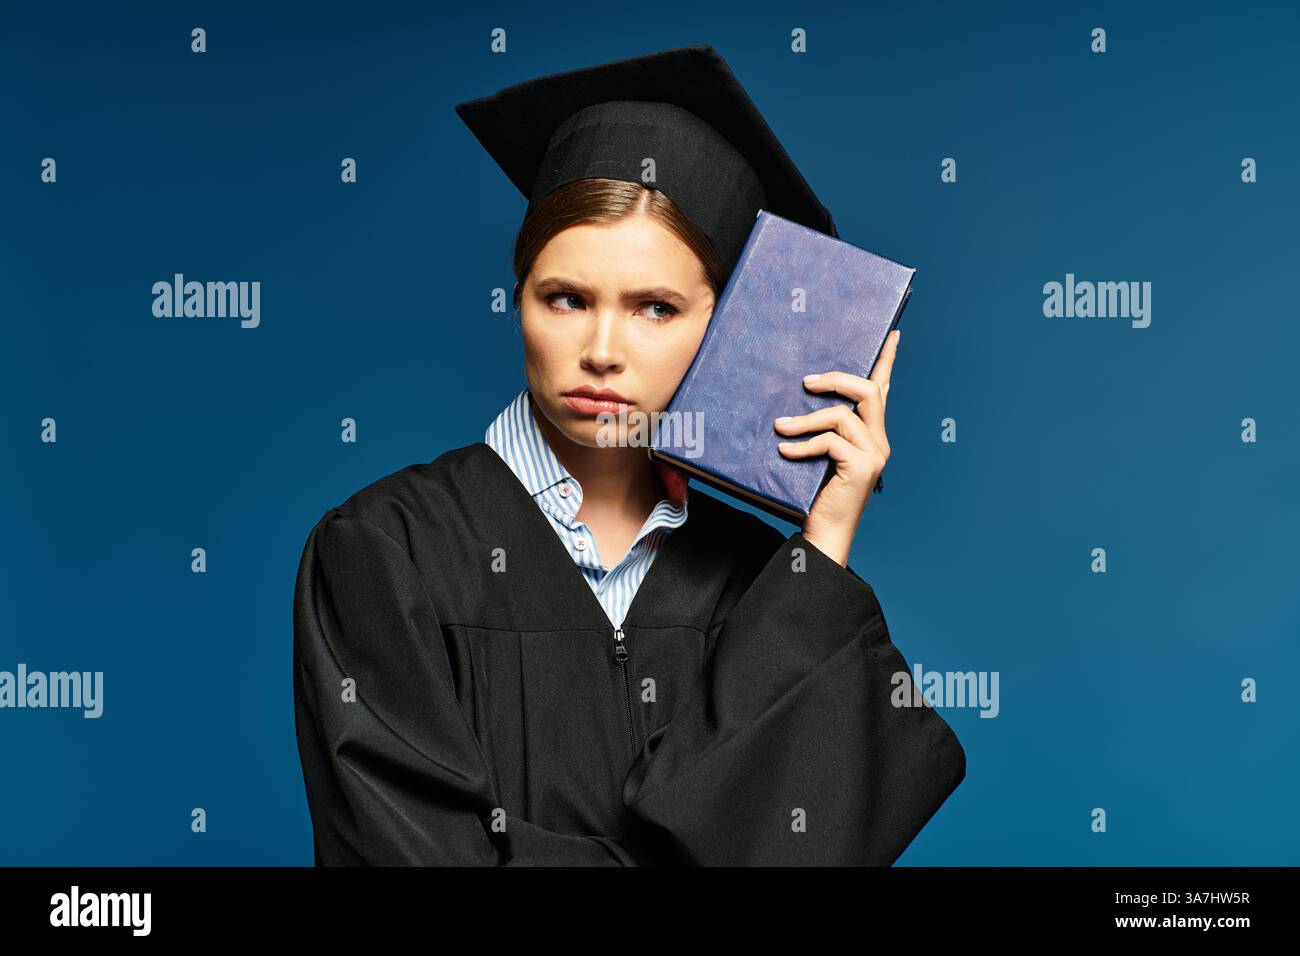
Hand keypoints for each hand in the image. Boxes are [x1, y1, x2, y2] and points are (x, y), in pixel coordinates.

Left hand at [774, 328, 899, 566]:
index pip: (882, 390)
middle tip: (806, 382)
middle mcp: (879, 441)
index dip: (886, 361)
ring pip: (843, 415)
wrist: (824, 535)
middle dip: (836, 380)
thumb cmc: (815, 494)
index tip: (892, 335)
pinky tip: (784, 451)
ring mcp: (874, 454)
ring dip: (806, 419)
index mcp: (872, 435)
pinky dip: (804, 444)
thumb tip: (794, 402)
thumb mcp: (819, 456)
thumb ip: (821, 431)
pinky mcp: (862, 467)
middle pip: (868, 392)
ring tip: (780, 427)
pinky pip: (831, 441)